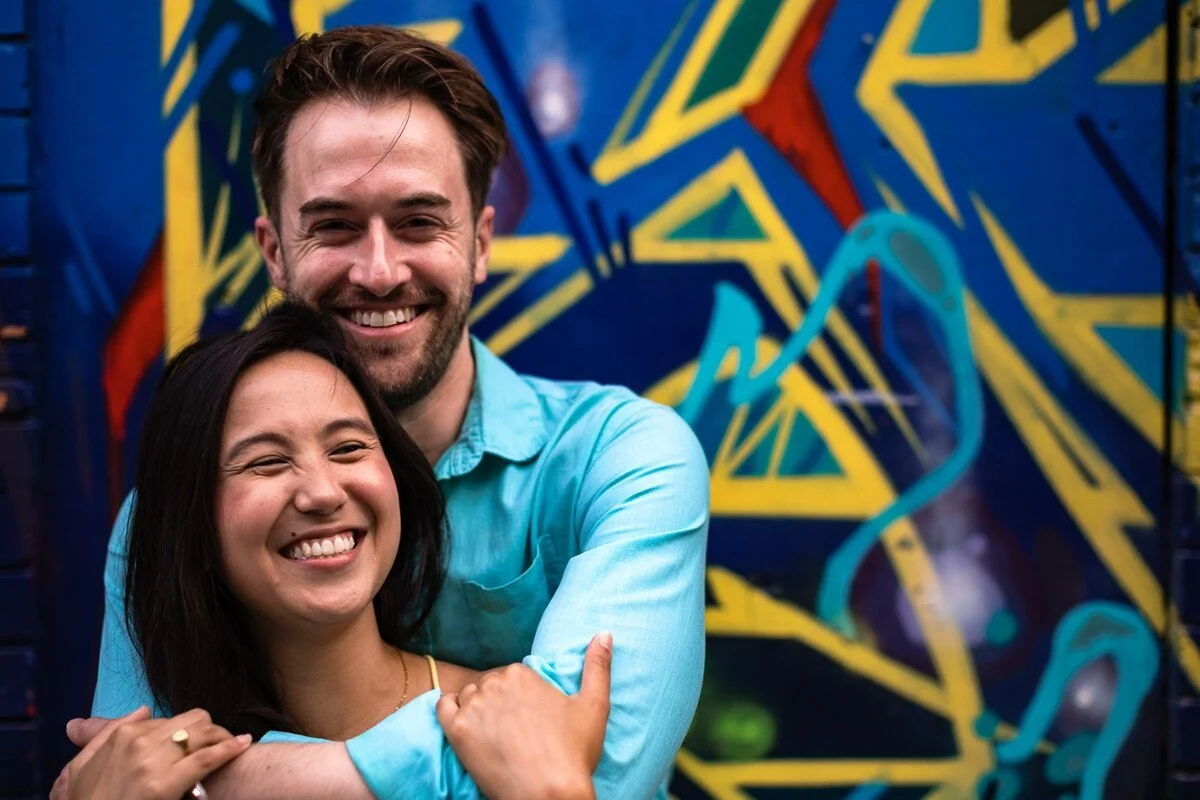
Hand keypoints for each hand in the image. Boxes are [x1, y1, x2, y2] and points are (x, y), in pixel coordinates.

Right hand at [52, 706, 250, 799]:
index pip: (168, 719)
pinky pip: (206, 758)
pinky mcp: (163, 786)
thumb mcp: (81, 770)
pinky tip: (242, 744)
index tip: (194, 743)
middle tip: (216, 745)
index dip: (184, 732)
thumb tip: (142, 709)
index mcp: (120, 736)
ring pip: (203, 732)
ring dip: (220, 737)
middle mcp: (137, 742)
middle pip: (193, 720)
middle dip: (207, 731)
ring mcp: (150, 763)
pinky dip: (228, 749)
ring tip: (231, 746)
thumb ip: (104, 735)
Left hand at [437, 632, 611, 799]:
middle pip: (490, 686)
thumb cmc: (573, 754)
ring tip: (493, 736)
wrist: (549, 795)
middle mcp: (495, 683)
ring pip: (468, 697)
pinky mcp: (456, 731)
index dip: (520, 699)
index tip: (529, 719)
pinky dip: (450, 712)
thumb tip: (605, 633)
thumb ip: (598, 666)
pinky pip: (443, 708)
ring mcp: (473, 707)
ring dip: (477, 710)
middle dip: (499, 704)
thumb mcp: (595, 705)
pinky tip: (465, 727)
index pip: (512, 677)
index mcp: (523, 673)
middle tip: (514, 732)